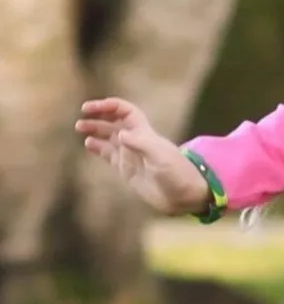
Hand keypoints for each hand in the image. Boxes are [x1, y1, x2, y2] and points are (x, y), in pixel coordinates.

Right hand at [76, 98, 209, 215]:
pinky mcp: (127, 169)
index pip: (125, 111)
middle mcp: (136, 141)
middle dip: (98, 116)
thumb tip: (120, 133)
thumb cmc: (177, 174)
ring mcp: (131, 155)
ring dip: (95, 130)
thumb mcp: (160, 157)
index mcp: (144, 133)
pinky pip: (109, 154)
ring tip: (80, 127)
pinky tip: (89, 144)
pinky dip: (98, 147)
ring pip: (109, 137)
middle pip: (114, 122)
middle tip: (81, 117)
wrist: (184, 196)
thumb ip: (140, 144)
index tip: (91, 108)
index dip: (109, 106)